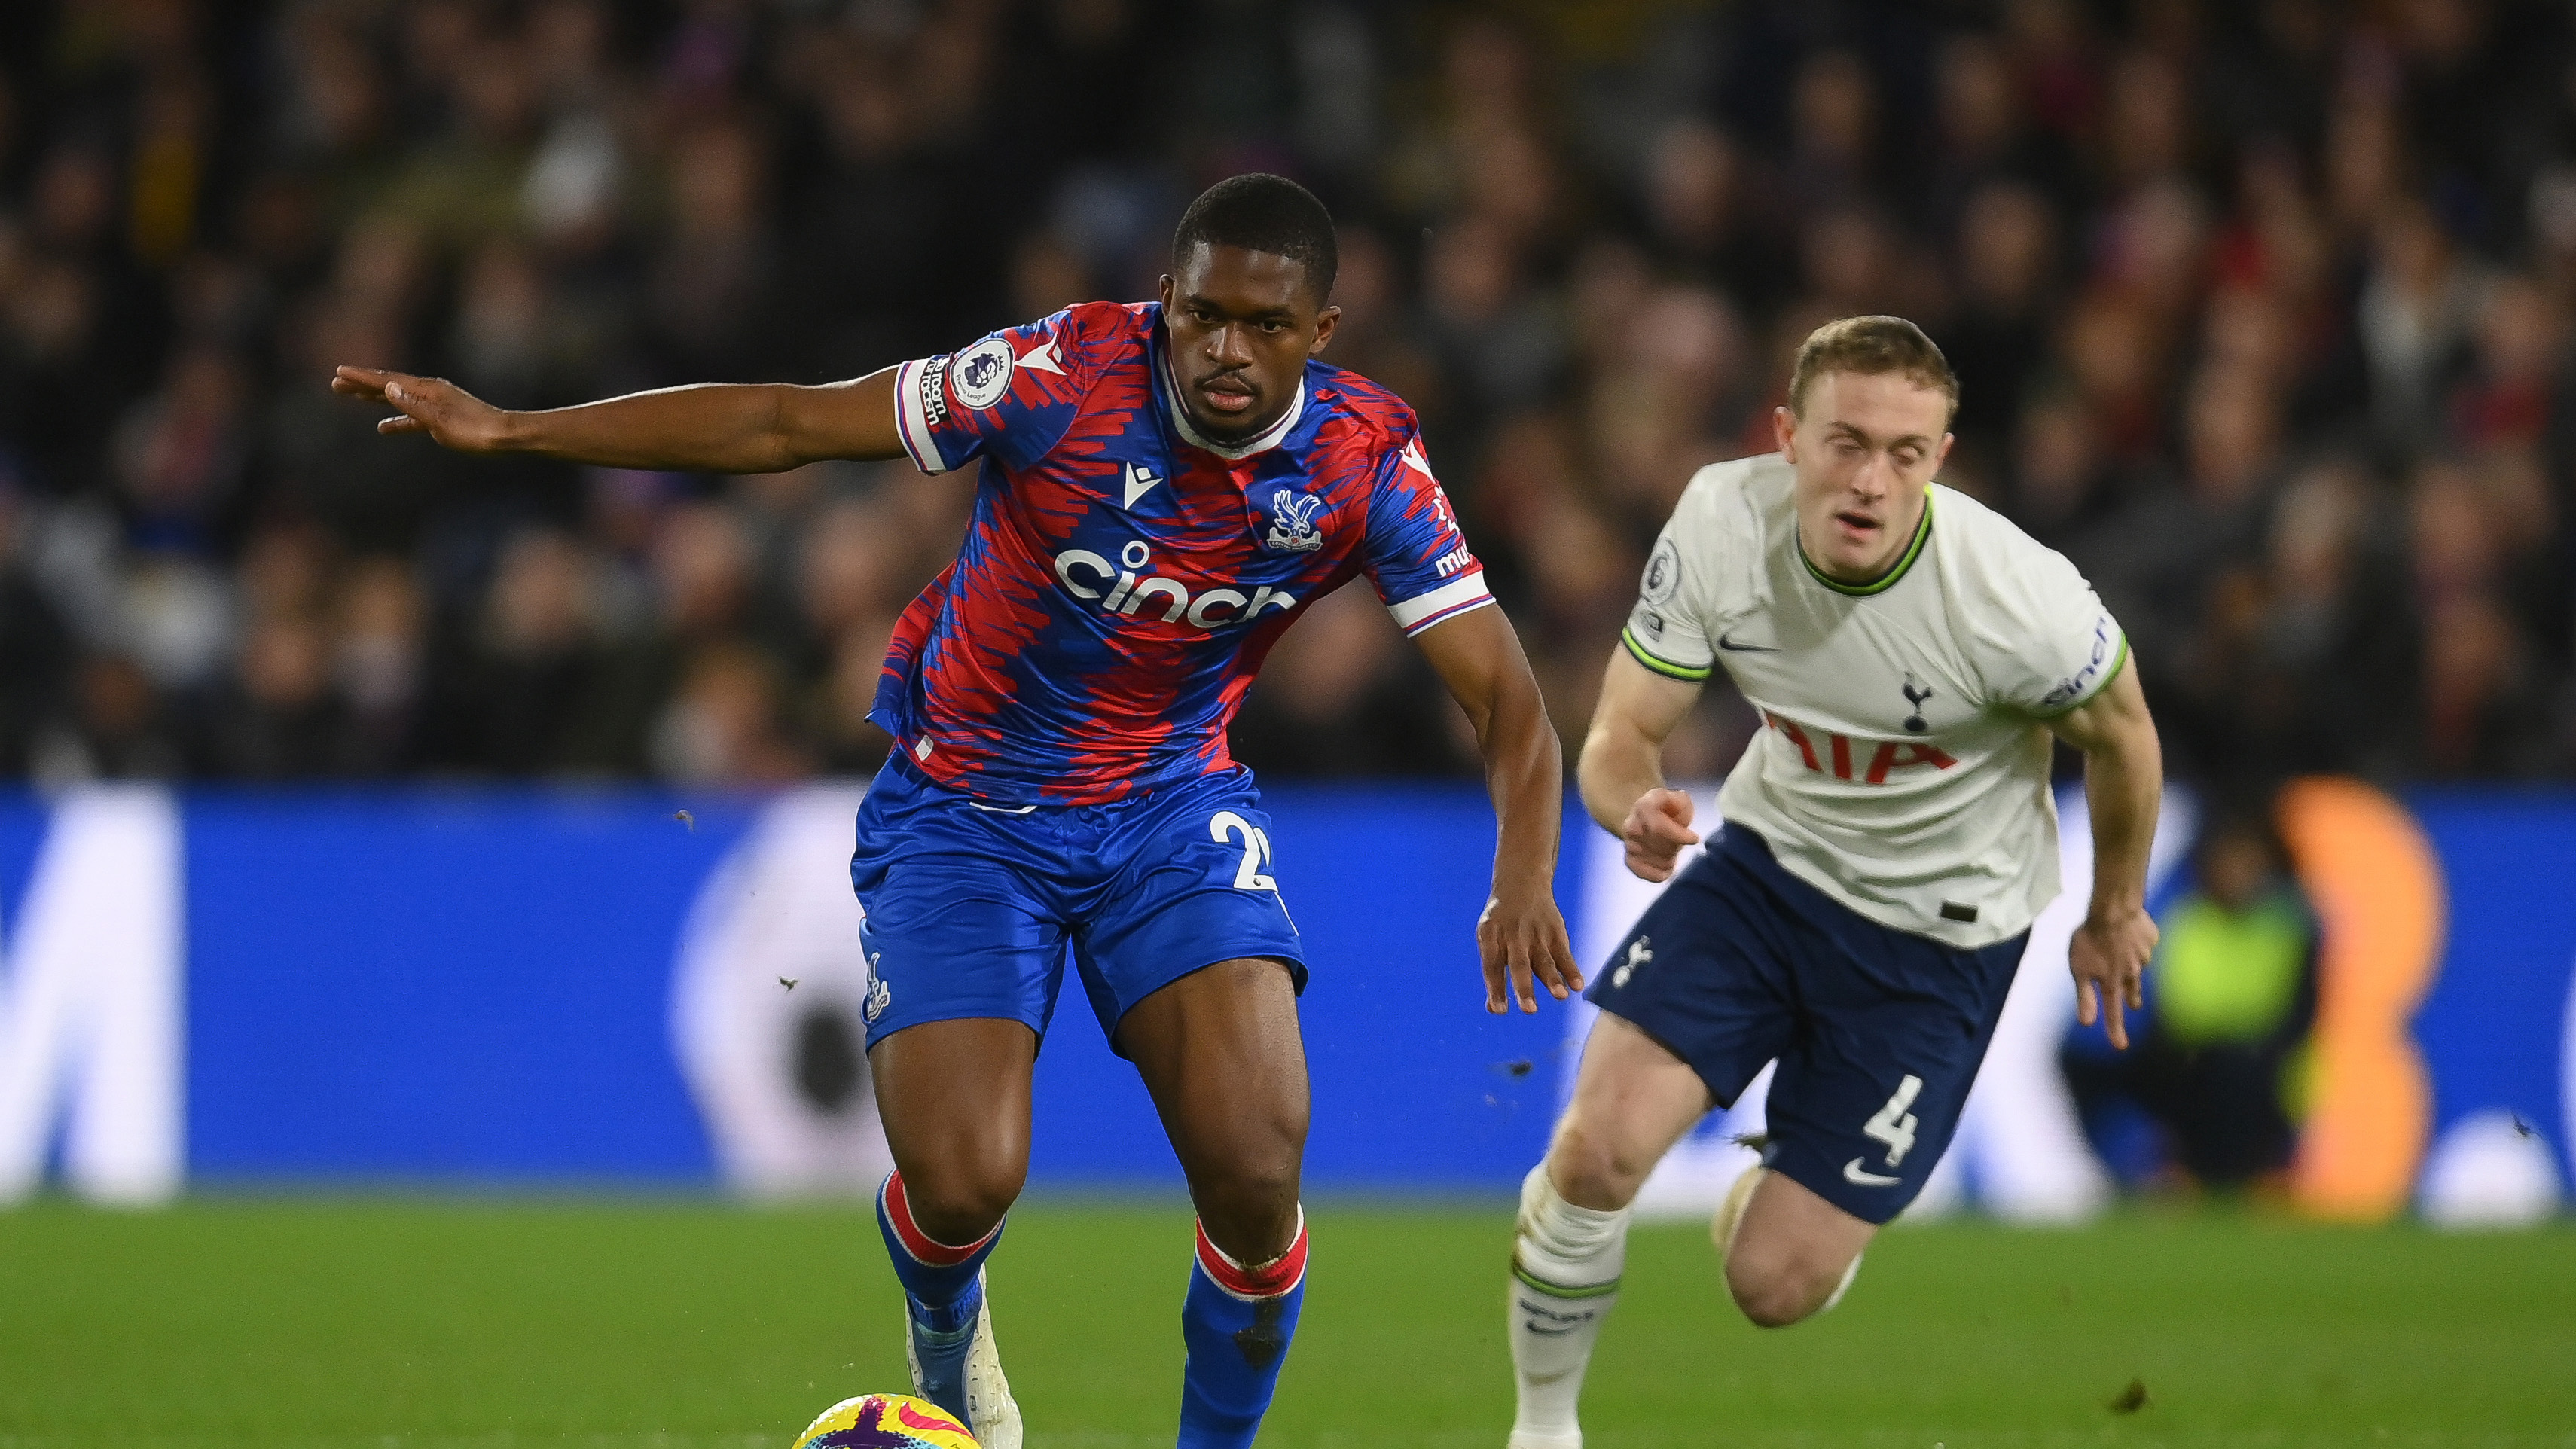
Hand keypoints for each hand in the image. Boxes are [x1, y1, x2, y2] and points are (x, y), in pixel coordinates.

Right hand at [332, 367, 511, 451]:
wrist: (504, 437)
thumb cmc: (475, 430)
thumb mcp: (440, 420)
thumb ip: (413, 405)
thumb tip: (388, 387)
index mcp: (427, 389)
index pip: (388, 381)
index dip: (362, 378)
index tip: (339, 372)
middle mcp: (430, 392)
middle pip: (389, 386)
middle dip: (362, 384)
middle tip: (335, 382)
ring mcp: (436, 404)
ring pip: (398, 400)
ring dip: (375, 399)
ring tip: (353, 397)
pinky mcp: (442, 420)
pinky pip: (412, 418)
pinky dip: (396, 420)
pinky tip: (384, 428)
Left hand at [1478, 881, 1581, 1014]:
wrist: (1522, 883)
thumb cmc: (1502, 924)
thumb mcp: (1490, 940)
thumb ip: (1494, 972)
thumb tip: (1494, 1009)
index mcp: (1490, 936)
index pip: (1492, 965)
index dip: (1495, 988)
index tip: (1499, 1010)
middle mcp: (1513, 935)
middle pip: (1518, 964)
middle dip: (1524, 987)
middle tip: (1529, 1009)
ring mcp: (1536, 933)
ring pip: (1544, 959)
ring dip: (1552, 979)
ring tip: (1561, 996)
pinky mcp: (1555, 932)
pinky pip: (1564, 953)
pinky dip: (1571, 969)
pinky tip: (1577, 986)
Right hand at [1621, 787, 1700, 881]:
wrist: (1644, 817)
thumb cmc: (1666, 809)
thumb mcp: (1677, 798)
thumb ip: (1682, 804)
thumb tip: (1681, 821)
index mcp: (1643, 807)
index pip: (1658, 828)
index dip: (1679, 836)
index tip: (1694, 839)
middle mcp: (1631, 826)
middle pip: (1662, 847)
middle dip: (1677, 846)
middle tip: (1681, 839)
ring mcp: (1629, 845)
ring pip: (1660, 862)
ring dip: (1671, 858)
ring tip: (1671, 848)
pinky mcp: (1630, 861)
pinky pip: (1651, 875)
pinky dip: (1663, 872)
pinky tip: (1666, 862)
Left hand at [2070, 903, 2157, 1049]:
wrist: (2115, 909)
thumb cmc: (2091, 938)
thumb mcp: (2080, 969)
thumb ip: (2085, 996)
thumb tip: (2087, 1023)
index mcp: (2113, 981)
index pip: (2113, 1011)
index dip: (2116, 1029)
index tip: (2121, 1046)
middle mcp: (2132, 972)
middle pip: (2132, 990)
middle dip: (2133, 999)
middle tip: (2135, 1006)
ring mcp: (2145, 955)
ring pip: (2140, 965)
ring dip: (2134, 967)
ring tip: (2127, 960)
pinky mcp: (2151, 938)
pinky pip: (2145, 943)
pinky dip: (2138, 941)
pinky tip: (2131, 932)